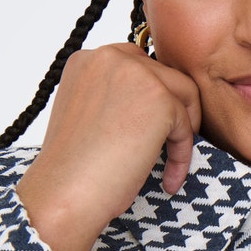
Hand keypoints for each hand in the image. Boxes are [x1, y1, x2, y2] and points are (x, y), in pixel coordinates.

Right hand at [16, 43, 200, 250]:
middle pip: (164, 75)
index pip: (137, 65)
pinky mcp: (159, 98)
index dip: (151, 97)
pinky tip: (169, 180)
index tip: (152, 126)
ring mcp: (135, 73)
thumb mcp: (88, 118)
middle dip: (173, 110)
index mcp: (87, 60)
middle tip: (170, 144)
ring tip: (172, 162)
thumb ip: (114, 99)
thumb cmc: (73, 169)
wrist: (64, 193)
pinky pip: (186, 124)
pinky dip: (181, 154)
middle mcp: (110, 58)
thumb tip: (148, 106)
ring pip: (184, 94)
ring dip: (183, 129)